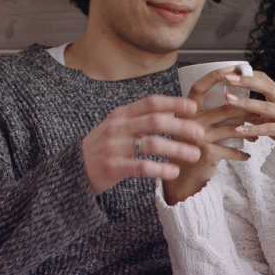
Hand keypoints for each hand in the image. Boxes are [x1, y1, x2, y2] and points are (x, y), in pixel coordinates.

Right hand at [82, 95, 207, 195]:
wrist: (73, 170)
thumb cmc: (102, 148)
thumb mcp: (118, 126)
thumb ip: (141, 118)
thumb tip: (171, 110)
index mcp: (121, 114)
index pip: (151, 102)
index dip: (173, 103)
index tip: (192, 107)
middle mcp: (118, 127)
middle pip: (156, 121)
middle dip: (181, 126)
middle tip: (200, 133)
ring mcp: (115, 147)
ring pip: (152, 143)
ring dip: (177, 148)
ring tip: (194, 155)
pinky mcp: (114, 167)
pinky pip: (142, 166)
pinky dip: (161, 169)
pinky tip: (174, 172)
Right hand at [163, 66, 264, 205]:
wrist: (183, 177)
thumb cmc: (192, 148)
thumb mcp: (194, 128)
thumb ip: (208, 115)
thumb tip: (237, 100)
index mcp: (187, 111)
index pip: (199, 87)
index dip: (214, 76)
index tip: (232, 68)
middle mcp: (190, 122)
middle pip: (225, 109)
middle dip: (247, 111)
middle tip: (261, 113)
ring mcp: (198, 137)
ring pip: (232, 128)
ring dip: (249, 131)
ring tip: (257, 135)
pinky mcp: (207, 153)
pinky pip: (231, 149)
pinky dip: (241, 153)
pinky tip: (247, 155)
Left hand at [211, 69, 274, 141]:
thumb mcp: (274, 109)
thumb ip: (258, 103)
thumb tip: (234, 95)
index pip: (265, 79)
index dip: (249, 74)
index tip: (232, 72)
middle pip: (266, 88)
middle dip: (247, 82)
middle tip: (229, 79)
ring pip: (265, 107)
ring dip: (245, 103)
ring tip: (229, 99)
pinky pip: (267, 129)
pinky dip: (252, 129)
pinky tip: (239, 129)